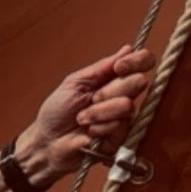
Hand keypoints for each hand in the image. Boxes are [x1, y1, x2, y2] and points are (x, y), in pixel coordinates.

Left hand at [19, 45, 155, 181]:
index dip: (137, 61)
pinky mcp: (121, 139)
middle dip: (109, 91)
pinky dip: (99, 127)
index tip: (119, 67)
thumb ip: (102, 67)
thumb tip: (128, 49)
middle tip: (91, 100)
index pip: (143, 62)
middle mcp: (123, 96)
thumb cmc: (56, 112)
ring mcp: (124, 118)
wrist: (47, 143)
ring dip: (99, 112)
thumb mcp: (75, 82)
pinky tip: (89, 133)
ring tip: (82, 119)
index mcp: (114, 79)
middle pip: (138, 82)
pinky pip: (120, 126)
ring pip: (127, 105)